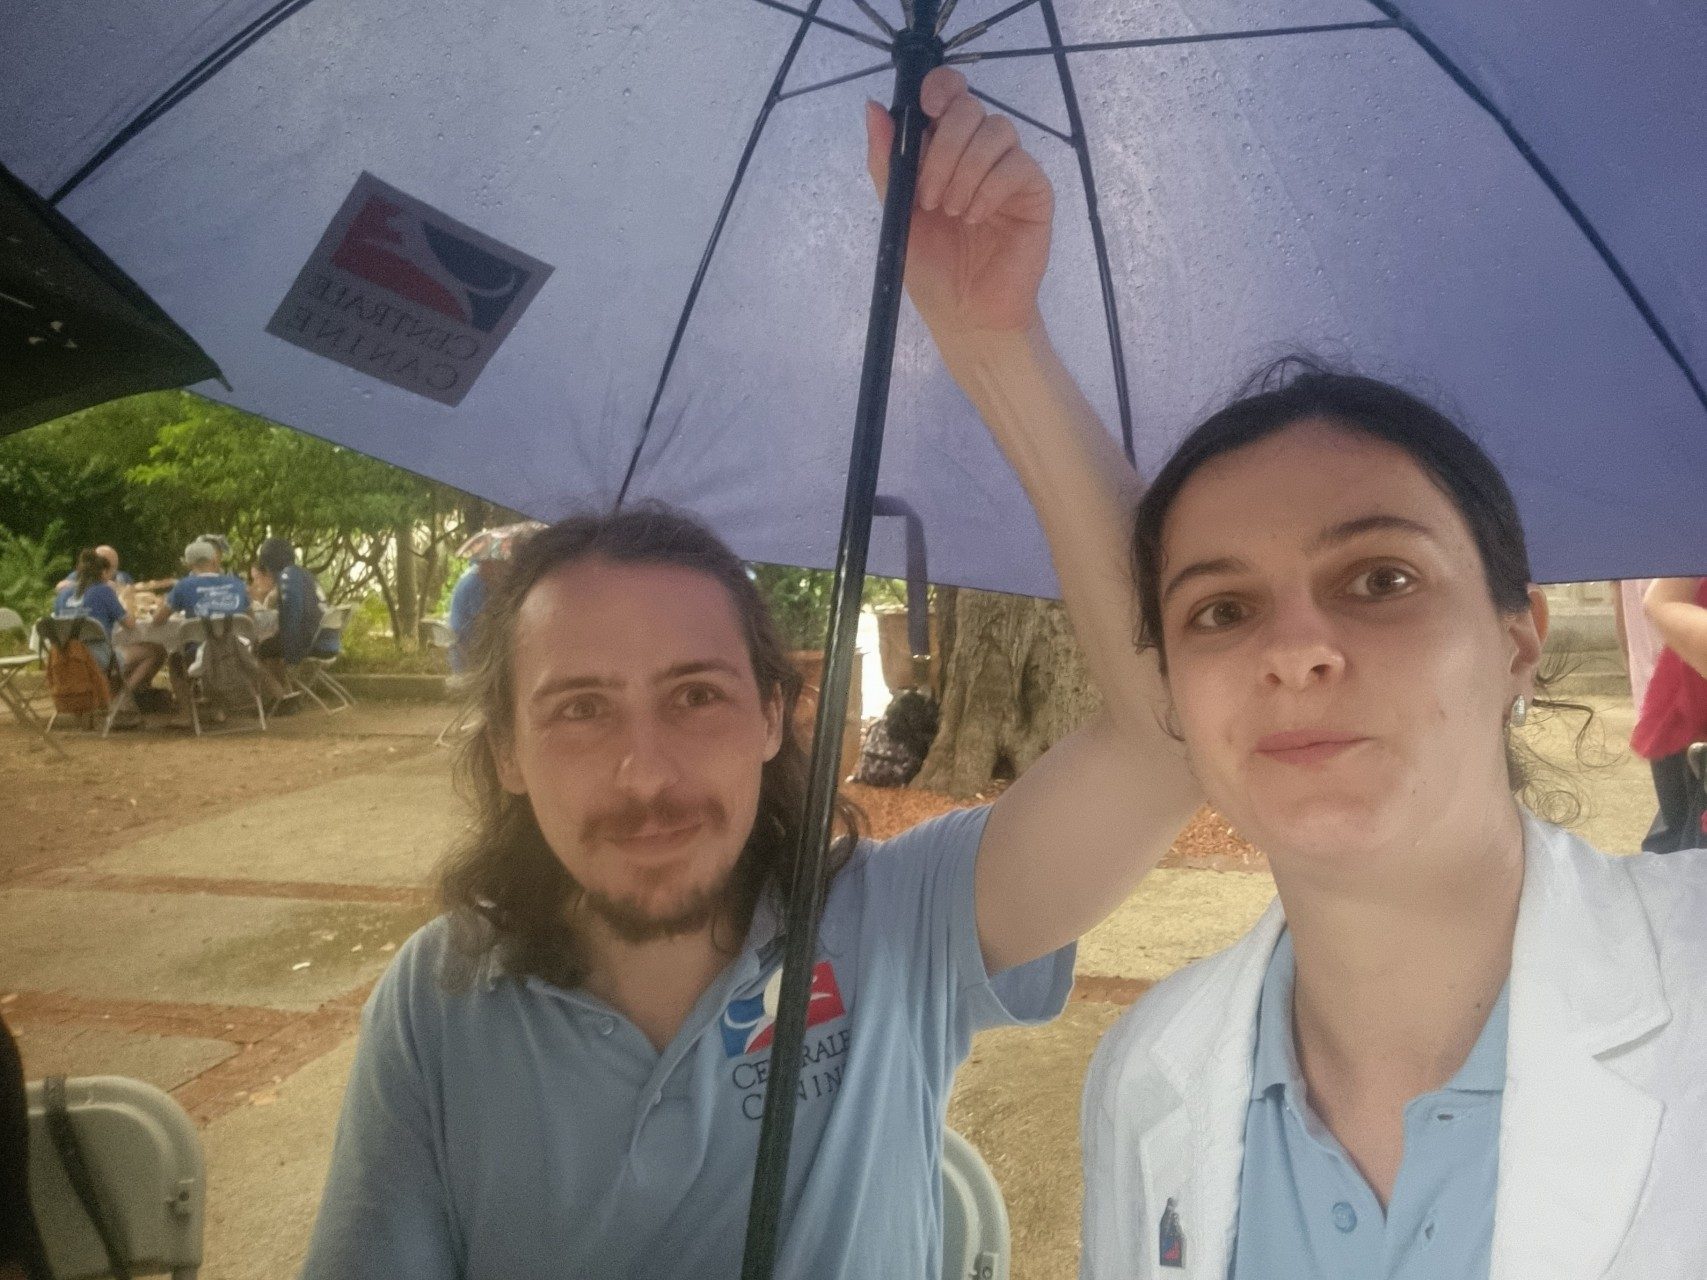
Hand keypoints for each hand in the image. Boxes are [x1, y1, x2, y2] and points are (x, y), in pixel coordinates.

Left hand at [865, 66, 1052, 342]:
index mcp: (944, 150)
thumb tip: (873, 107)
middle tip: (930, 198)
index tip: (926, 110)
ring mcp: (1008, 170)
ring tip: (952, 212)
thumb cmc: (931, 270)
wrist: (965, 315)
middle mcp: (978, 152)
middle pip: (970, 108)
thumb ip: (885, 162)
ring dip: (966, 170)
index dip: (941, 87)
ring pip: (996, 130)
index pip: (950, 93)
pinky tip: (975, 218)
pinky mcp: (1034, 192)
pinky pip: (1018, 165)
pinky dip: (990, 188)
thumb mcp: (896, 214)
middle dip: (943, 149)